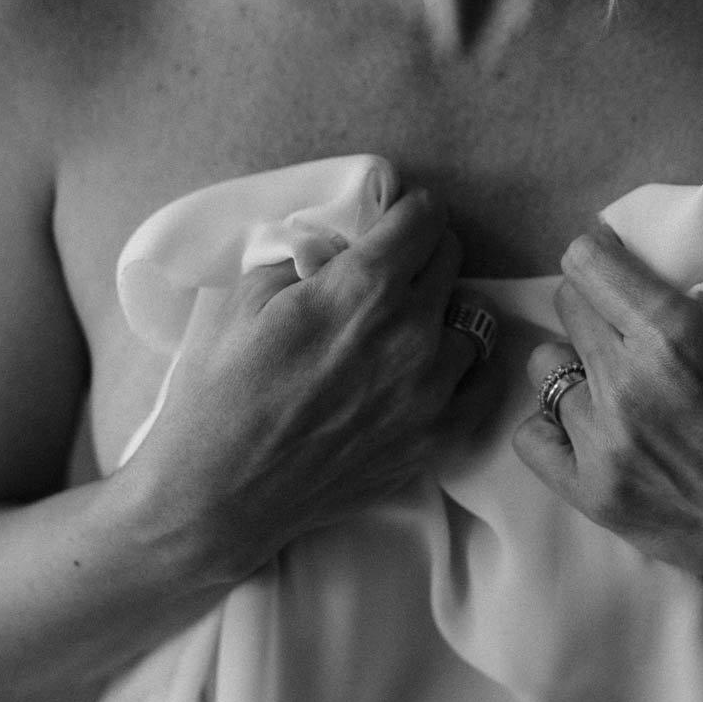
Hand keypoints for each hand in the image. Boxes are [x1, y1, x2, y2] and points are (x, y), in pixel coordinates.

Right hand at [125, 188, 496, 583]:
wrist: (218, 493)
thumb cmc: (220, 390)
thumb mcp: (247, 295)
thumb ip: (307, 255)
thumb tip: (341, 240)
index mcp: (362, 287)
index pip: (426, 216)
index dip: (408, 208)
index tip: (395, 216)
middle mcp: (410, 331)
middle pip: (451, 258)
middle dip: (422, 252)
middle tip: (391, 267)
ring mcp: (431, 390)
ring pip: (472, 318)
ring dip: (443, 311)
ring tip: (407, 324)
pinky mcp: (437, 438)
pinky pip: (484, 381)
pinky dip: (467, 365)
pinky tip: (439, 363)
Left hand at [513, 222, 702, 616]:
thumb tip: (661, 259)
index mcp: (674, 334)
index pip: (586, 262)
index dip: (598, 251)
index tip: (612, 256)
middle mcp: (627, 383)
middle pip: (567, 306)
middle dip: (595, 303)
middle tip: (625, 320)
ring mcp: (602, 442)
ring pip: (545, 367)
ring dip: (577, 365)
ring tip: (614, 381)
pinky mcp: (591, 493)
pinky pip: (531, 437)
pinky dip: (554, 425)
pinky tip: (589, 424)